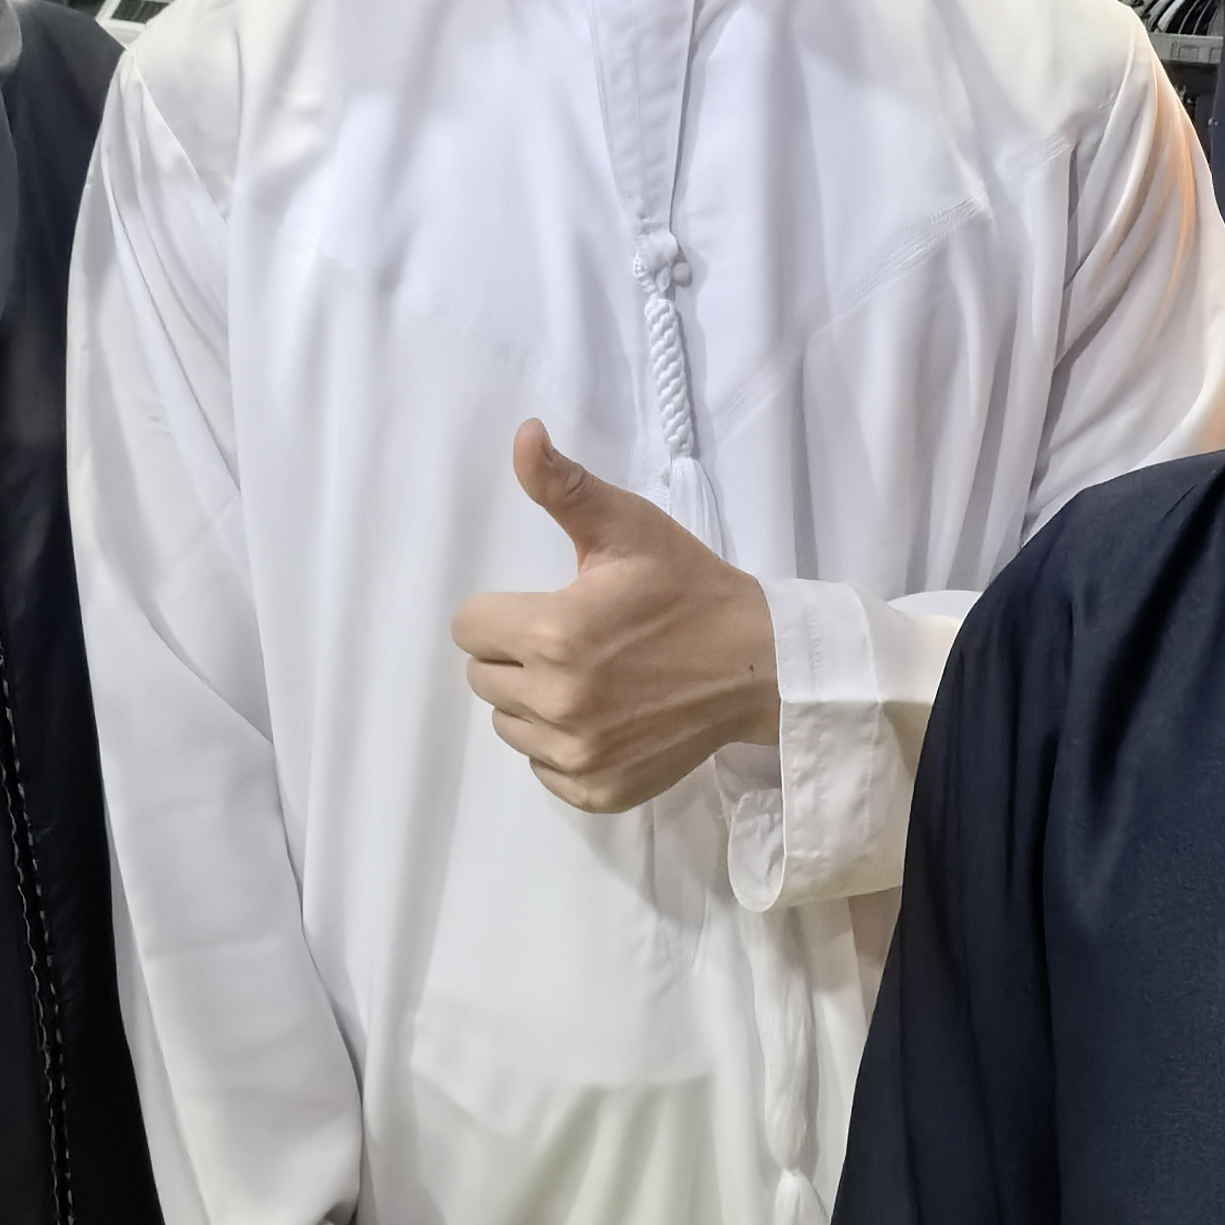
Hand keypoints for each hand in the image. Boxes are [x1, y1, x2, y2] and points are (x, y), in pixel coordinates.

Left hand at [452, 422, 778, 813]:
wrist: (757, 665)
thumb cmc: (687, 588)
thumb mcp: (628, 527)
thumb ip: (563, 486)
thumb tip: (523, 434)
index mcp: (553, 634)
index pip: (468, 628)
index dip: (501, 611)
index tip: (546, 605)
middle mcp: (555, 702)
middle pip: (482, 677)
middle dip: (514, 654)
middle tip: (573, 639)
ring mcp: (575, 754)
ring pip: (508, 725)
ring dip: (534, 701)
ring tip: (591, 677)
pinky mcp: (595, 790)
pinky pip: (541, 767)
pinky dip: (561, 745)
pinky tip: (604, 716)